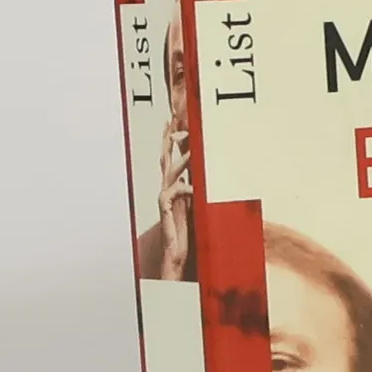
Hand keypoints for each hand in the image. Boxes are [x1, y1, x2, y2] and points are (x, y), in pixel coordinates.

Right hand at [157, 127, 192, 278]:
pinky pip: (176, 192)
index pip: (171, 156)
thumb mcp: (196, 204)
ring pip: (171, 171)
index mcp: (173, 185)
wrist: (177, 250)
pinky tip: (195, 190)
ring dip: (182, 159)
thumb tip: (207, 174)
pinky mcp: (165, 207)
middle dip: (169, 138)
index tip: (174, 121)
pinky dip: (186, 188)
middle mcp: (166, 187)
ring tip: (191, 151)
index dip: (171, 138)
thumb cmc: (187, 230)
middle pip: (165, 157)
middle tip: (172, 121)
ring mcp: (164, 196)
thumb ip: (198, 188)